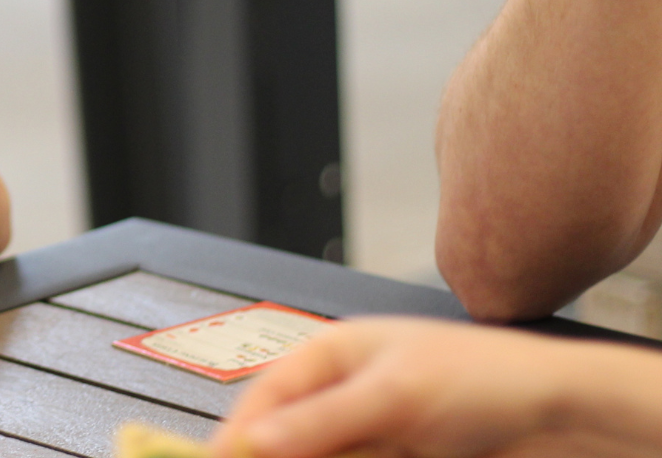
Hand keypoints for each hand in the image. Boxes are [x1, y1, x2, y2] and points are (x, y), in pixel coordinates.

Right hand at [212, 318, 609, 457]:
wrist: (561, 412)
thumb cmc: (488, 377)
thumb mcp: (396, 395)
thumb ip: (324, 420)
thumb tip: (259, 438)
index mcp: (334, 353)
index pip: (266, 397)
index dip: (240, 435)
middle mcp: (345, 391)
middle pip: (286, 436)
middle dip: (271, 456)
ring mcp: (370, 429)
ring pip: (318, 456)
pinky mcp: (395, 457)